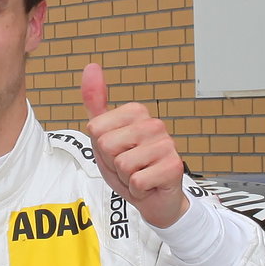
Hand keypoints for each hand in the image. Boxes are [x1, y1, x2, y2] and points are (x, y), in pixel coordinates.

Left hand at [80, 62, 188, 228]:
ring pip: (122, 164)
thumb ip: (95, 103)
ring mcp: (167, 144)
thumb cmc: (129, 167)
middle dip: (112, 164)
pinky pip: (136, 181)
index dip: (101, 149)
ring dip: (125, 178)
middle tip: (128, 168)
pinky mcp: (174, 167)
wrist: (155, 200)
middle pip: (106, 145)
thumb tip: (91, 65)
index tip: (116, 154)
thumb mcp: (104, 136)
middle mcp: (154, 124)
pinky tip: (149, 186)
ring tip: (139, 175)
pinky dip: (137, 190)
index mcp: (137, 113)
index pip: (96, 129)